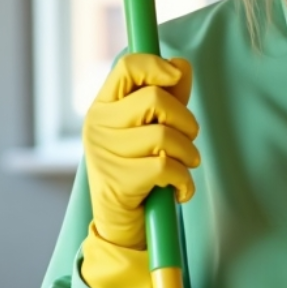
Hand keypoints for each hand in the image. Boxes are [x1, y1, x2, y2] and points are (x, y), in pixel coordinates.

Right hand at [83, 53, 200, 249]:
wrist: (122, 222)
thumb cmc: (140, 168)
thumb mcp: (153, 127)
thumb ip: (169, 96)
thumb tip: (182, 64)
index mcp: (103, 105)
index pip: (127, 67)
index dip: (156, 65)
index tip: (175, 77)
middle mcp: (98, 125)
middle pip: (155, 99)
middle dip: (186, 120)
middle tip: (188, 140)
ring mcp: (104, 152)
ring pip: (165, 135)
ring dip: (188, 153)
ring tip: (185, 166)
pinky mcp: (118, 180)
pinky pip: (167, 167)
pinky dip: (185, 180)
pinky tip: (181, 189)